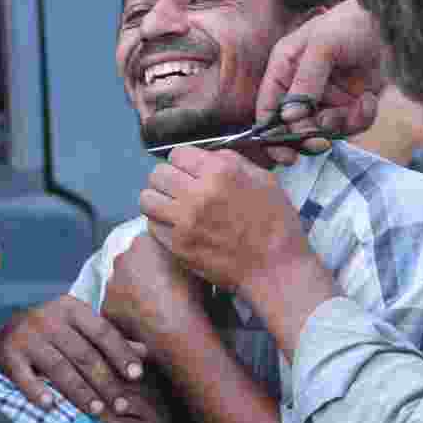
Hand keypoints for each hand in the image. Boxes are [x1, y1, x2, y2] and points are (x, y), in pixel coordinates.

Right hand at [0, 295, 146, 415]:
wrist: (8, 329)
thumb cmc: (55, 332)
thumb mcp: (81, 329)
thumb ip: (110, 341)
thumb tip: (145, 353)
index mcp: (71, 308)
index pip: (102, 332)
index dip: (120, 354)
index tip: (137, 376)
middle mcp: (49, 318)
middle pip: (83, 354)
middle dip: (105, 382)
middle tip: (121, 405)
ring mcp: (26, 336)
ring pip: (59, 367)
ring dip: (80, 391)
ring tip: (98, 411)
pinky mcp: (7, 353)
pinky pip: (23, 375)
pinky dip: (36, 390)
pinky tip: (50, 406)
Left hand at [102, 233, 207, 347]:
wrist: (176, 327)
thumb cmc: (190, 294)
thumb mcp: (194, 264)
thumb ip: (181, 254)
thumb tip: (183, 255)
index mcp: (143, 242)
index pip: (147, 246)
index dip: (159, 261)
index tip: (168, 274)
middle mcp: (121, 259)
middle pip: (130, 266)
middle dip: (141, 277)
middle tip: (160, 293)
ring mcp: (110, 284)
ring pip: (121, 288)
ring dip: (132, 296)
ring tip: (153, 312)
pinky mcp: (106, 309)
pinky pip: (116, 311)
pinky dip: (126, 317)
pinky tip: (143, 326)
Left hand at [141, 147, 340, 358]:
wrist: (275, 269)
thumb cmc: (275, 223)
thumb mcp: (264, 180)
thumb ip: (231, 162)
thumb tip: (207, 156)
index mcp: (220, 173)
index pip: (178, 154)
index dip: (183, 161)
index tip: (188, 170)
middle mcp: (198, 194)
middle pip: (158, 174)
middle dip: (168, 178)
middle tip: (178, 188)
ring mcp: (184, 222)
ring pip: (147, 199)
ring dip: (158, 199)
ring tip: (171, 206)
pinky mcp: (178, 246)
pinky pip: (152, 225)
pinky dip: (161, 223)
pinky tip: (176, 226)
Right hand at [257, 0, 385, 163]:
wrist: (395, 24)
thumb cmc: (353, 23)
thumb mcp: (323, 45)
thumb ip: (305, 80)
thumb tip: (288, 118)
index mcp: (285, 67)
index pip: (268, 107)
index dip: (271, 133)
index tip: (284, 154)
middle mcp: (302, 85)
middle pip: (294, 126)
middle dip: (309, 135)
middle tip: (322, 142)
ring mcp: (327, 96)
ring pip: (324, 129)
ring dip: (339, 125)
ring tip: (355, 106)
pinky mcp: (351, 103)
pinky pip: (350, 125)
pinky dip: (361, 118)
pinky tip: (369, 100)